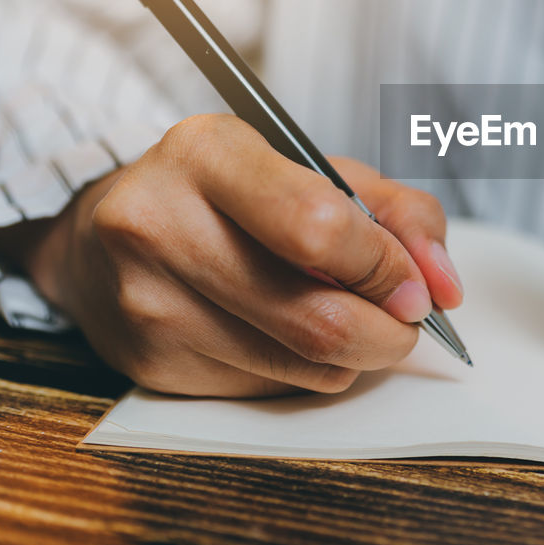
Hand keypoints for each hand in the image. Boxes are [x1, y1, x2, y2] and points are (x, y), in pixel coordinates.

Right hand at [1, 114, 463, 396]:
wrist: (101, 234)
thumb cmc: (228, 194)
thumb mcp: (314, 168)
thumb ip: (397, 213)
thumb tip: (442, 285)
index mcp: (208, 154)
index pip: (319, 228)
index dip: (388, 269)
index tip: (418, 286)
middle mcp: (162, 225)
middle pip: (318, 319)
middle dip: (390, 332)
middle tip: (405, 320)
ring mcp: (149, 302)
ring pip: (304, 368)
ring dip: (355, 356)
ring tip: (348, 317)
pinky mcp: (150, 363)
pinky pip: (271, 390)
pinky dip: (306, 371)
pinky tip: (286, 333)